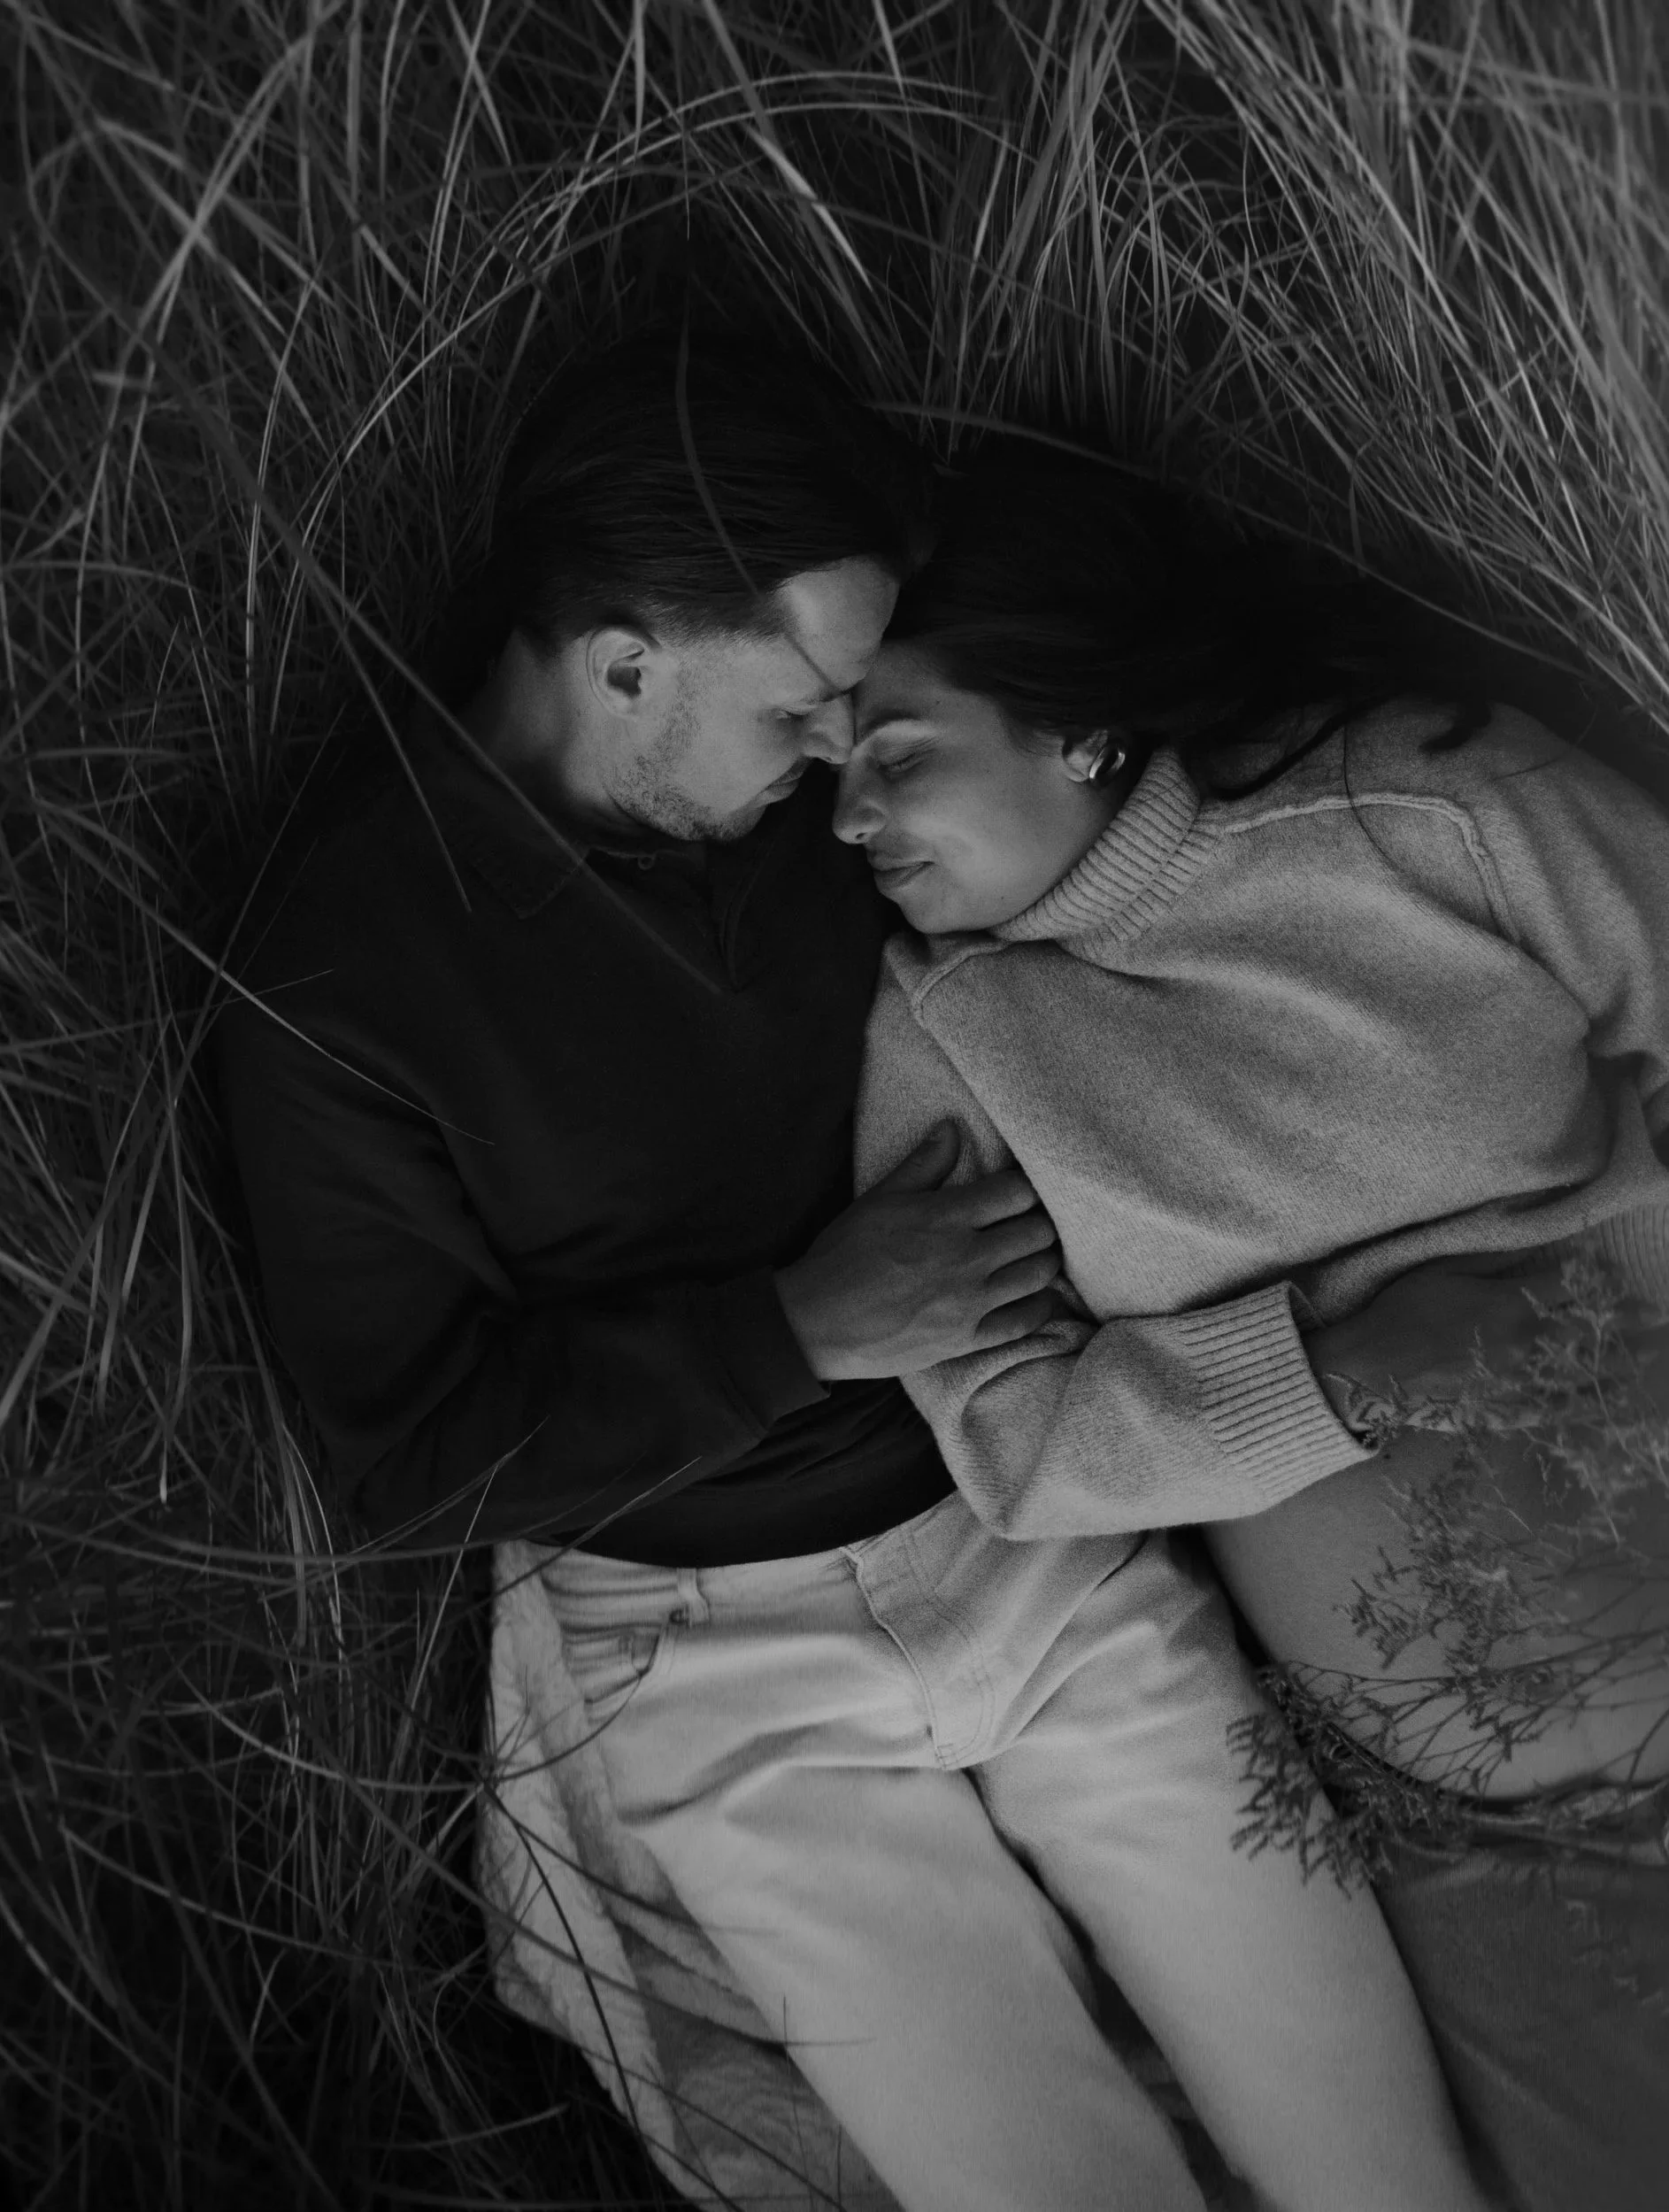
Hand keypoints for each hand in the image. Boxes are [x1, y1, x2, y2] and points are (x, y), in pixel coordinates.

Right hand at [774, 1123, 1064, 1381]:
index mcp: (945, 1217)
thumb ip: (923, 1165)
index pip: (1017, 1192)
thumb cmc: (843, 1256)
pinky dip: (1038, 1307)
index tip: (1017, 1191)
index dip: (1024, 1187)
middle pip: (1038, 1232)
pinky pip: (1024, 1322)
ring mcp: (970, 1302)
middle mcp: (966, 1258)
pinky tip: (1035, 1297)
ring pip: (1039, 1274)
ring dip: (1042, 1260)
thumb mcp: (878, 1200)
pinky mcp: (967, 1339)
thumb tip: (952, 1127)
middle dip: (1039, 1222)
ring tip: (1031, 1254)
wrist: (816, 1322)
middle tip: (1029, 1222)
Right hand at [1306, 1254, 1644, 1434]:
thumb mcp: (1443, 1269)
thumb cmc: (1401, 1313)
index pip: (1568, 1285)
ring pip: (1581, 1372)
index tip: (1612, 1273)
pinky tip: (1606, 1403)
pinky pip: (1556, 1411)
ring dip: (1617, 1363)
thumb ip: (1493, 1257)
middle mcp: (1525, 1342)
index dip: (1593, 1277)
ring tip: (1645, 1355)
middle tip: (1656, 1317)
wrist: (1371, 1371)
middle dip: (1627, 1321)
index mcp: (1510, 1302)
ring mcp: (1520, 1381)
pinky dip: (1585, 1406)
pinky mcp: (1507, 1411)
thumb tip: (1532, 1237)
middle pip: (1589, 1330)